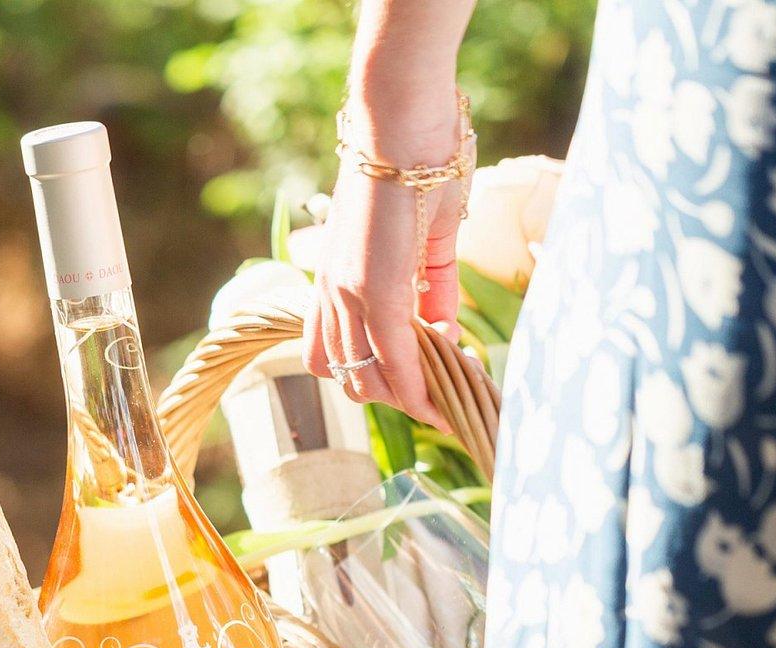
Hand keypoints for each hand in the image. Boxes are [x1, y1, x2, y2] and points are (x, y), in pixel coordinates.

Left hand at [302, 108, 466, 432]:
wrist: (402, 119)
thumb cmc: (419, 165)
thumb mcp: (427, 240)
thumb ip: (433, 290)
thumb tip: (443, 332)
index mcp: (336, 280)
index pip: (343, 357)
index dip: (381, 383)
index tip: (422, 394)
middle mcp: (331, 292)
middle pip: (351, 378)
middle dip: (396, 398)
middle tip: (437, 399)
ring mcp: (347, 293)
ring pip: (367, 378)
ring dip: (408, 397)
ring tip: (443, 399)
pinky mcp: (373, 289)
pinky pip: (394, 358)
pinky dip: (418, 385)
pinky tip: (442, 394)